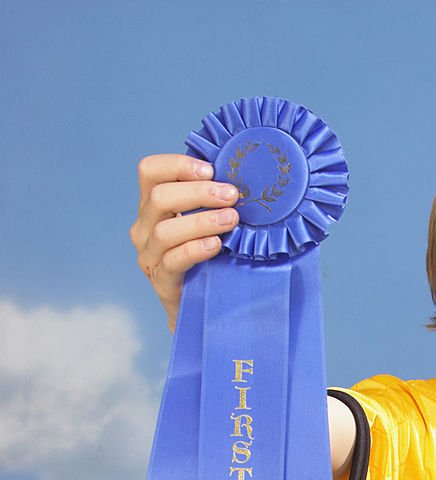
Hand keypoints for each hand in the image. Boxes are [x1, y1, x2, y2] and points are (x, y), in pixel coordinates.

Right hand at [129, 154, 239, 330]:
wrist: (202, 309)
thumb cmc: (209, 260)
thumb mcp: (208, 225)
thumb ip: (212, 202)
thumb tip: (243, 175)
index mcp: (153, 207)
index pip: (150, 171)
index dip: (178, 165)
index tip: (211, 170)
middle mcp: (145, 228)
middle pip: (159, 198)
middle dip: (198, 193)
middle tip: (232, 195)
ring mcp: (149, 256)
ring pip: (166, 230)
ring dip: (202, 221)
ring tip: (231, 220)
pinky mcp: (161, 282)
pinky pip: (173, 261)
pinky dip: (195, 249)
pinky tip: (216, 245)